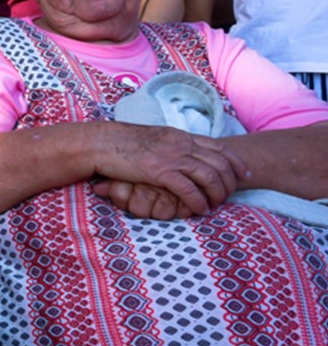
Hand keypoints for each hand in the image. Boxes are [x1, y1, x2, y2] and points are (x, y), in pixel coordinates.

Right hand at [95, 123, 245, 215]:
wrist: (101, 142)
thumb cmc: (122, 143)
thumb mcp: (154, 139)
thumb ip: (172, 146)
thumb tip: (183, 155)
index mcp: (180, 136)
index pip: (219, 147)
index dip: (236, 162)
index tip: (244, 175)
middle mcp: (181, 144)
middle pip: (220, 163)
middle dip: (230, 183)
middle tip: (228, 198)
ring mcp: (171, 157)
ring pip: (209, 176)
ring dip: (217, 195)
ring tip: (214, 207)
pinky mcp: (159, 171)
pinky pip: (188, 188)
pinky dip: (197, 201)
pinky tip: (199, 210)